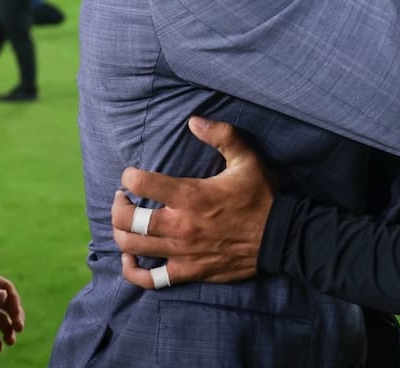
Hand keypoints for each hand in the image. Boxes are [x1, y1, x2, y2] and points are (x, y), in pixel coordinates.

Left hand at [112, 117, 273, 288]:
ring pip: (133, 246)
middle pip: (128, 220)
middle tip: (124, 198)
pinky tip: (131, 258)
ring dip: (121, 232)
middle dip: (119, 205)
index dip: (130, 176)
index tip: (132, 175)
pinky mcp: (189, 272)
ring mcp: (182, 252)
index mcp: (192, 196)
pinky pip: (150, 279)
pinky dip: (134, 270)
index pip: (142, 183)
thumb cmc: (261, 196)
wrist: (280, 237)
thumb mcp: (246, 160)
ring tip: (127, 221)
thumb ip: (221, 135)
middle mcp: (181, 225)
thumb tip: (193, 121)